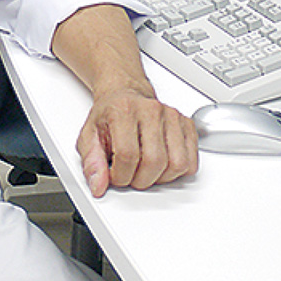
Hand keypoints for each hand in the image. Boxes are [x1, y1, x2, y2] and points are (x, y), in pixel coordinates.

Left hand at [77, 85, 198, 195]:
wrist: (124, 94)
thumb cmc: (109, 114)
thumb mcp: (89, 135)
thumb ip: (91, 161)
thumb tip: (98, 185)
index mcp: (124, 110)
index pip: (128, 155)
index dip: (120, 175)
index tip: (114, 175)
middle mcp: (151, 110)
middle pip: (154, 162)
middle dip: (139, 180)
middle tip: (130, 174)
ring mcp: (171, 116)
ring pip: (176, 164)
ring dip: (160, 177)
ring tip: (145, 169)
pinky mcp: (186, 124)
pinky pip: (191, 161)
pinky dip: (178, 171)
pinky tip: (162, 164)